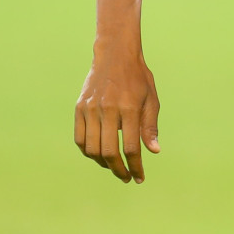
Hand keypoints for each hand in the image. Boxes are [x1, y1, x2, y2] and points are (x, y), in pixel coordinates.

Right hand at [75, 51, 160, 183]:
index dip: (135, 166)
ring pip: (92, 149)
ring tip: (114, 166)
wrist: (115, 55)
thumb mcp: (151, 99)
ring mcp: (91, 109)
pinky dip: (88, 152)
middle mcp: (108, 110)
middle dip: (119, 170)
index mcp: (129, 108)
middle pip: (109, 152)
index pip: (131, 147)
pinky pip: (80, 139)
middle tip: (126, 177)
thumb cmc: (138, 79)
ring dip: (103, 163)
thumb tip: (153, 151)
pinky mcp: (80, 108)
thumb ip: (150, 126)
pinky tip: (99, 155)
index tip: (139, 178)